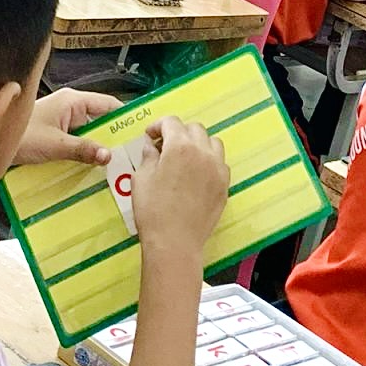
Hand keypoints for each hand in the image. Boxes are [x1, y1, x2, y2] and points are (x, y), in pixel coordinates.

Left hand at [13, 89, 121, 166]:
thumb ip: (83, 150)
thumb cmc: (22, 137)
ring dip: (99, 145)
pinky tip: (93, 165)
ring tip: (117, 163)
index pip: (109, 104)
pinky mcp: (57, 131)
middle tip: (130, 154)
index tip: (139, 133)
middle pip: (101, 119)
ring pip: (90, 130)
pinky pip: (79, 138)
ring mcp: (63, 118)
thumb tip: (109, 156)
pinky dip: (86, 149)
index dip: (125, 117)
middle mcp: (70, 106)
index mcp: (73, 100)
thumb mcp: (56, 145)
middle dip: (113, 136)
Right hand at [131, 117, 227, 258]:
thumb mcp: (141, 179)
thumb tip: (151, 145)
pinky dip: (209, 161)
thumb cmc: (153, 210)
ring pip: (212, 143)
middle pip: (194, 129)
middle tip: (164, 146)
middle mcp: (203, 152)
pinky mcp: (224, 185)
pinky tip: (196, 174)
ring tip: (184, 157)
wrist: (175, 242)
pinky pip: (220, 163)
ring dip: (198, 143)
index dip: (158, 125)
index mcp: (180, 146)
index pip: (171, 122)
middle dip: (178, 132)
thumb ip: (148, 156)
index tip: (150, 135)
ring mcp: (218, 169)